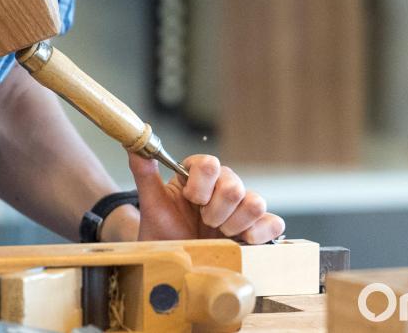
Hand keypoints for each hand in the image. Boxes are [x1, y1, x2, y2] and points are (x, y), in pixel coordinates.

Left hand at [129, 153, 284, 243]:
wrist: (173, 262)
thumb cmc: (163, 231)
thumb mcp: (152, 204)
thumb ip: (144, 173)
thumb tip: (134, 144)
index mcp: (200, 174)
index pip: (210, 164)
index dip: (200, 186)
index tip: (190, 201)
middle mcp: (223, 186)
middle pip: (233, 186)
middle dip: (215, 211)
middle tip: (203, 223)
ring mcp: (241, 208)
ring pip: (255, 203)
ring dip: (234, 224)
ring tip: (220, 235)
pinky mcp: (257, 228)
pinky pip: (273, 223)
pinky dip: (260, 232)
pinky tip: (243, 241)